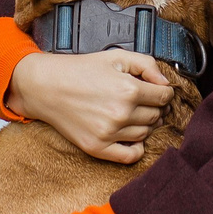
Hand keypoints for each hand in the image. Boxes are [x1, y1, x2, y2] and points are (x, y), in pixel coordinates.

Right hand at [5, 49, 173, 164]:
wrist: (47, 87)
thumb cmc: (81, 70)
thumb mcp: (116, 57)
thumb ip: (147, 65)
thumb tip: (166, 84)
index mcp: (128, 89)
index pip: (164, 96)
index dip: (164, 92)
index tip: (158, 91)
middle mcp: (121, 114)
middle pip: (156, 115)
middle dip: (155, 107)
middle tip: (144, 101)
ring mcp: (109, 134)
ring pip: (145, 134)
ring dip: (146, 124)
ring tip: (133, 113)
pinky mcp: (97, 148)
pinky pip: (130, 156)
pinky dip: (137, 148)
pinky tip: (131, 136)